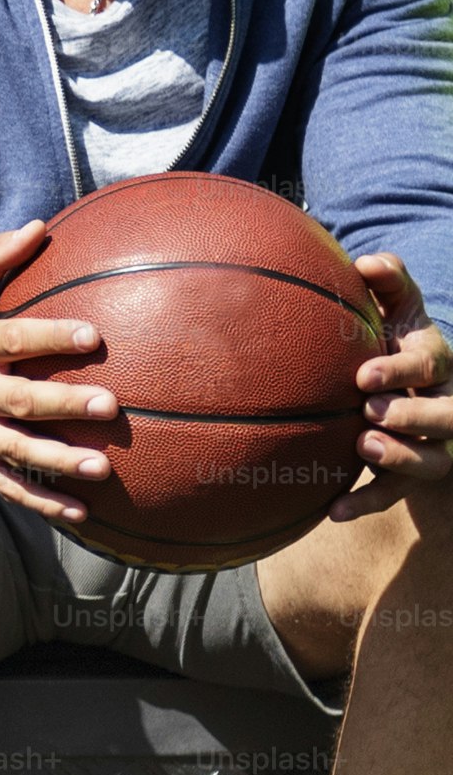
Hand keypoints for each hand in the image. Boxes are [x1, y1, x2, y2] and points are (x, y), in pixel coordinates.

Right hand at [0, 221, 111, 521]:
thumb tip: (41, 226)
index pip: (11, 339)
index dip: (50, 337)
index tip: (93, 335)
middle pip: (16, 402)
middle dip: (62, 405)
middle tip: (109, 405)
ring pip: (13, 449)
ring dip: (56, 461)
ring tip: (100, 468)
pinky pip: (4, 483)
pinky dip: (38, 500)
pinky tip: (78, 511)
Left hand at [335, 251, 452, 517]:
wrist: (401, 389)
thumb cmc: (390, 343)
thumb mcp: (395, 312)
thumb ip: (387, 285)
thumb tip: (365, 262)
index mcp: (436, 362)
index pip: (431, 365)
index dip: (402, 370)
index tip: (363, 375)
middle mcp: (441, 404)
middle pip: (446, 417)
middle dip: (413, 416)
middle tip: (370, 412)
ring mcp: (430, 443)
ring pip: (432, 460)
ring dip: (402, 459)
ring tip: (365, 447)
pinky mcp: (409, 476)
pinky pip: (393, 495)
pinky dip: (366, 503)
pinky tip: (333, 512)